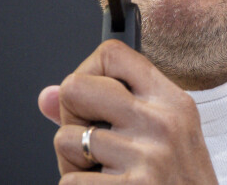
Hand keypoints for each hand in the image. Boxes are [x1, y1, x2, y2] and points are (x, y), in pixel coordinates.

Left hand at [38, 40, 217, 183]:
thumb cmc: (179, 182)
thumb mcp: (165, 133)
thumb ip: (110, 106)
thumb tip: (47, 96)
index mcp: (171, 100)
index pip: (113, 54)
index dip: (87, 70)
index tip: (89, 93)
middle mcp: (161, 122)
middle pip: (75, 87)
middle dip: (71, 115)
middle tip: (91, 138)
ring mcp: (146, 157)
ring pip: (66, 138)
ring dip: (74, 161)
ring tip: (101, 171)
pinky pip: (70, 182)